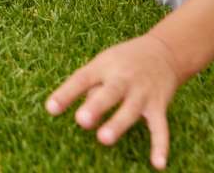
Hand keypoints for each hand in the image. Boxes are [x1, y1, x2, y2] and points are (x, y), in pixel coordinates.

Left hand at [46, 34, 181, 168]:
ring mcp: (142, 92)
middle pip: (109, 92)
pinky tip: (158, 164)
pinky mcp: (159, 106)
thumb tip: (83, 116)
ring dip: (117, 124)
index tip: (50, 109)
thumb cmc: (123, 61)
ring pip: (130, 110)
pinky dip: (160, 146)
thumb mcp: (103, 64)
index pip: (81, 79)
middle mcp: (122, 78)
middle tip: (81, 121)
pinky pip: (161, 128)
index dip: (66, 94)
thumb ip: (92, 88)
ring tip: (103, 139)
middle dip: (95, 106)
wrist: (163, 51)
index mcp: (103, 66)